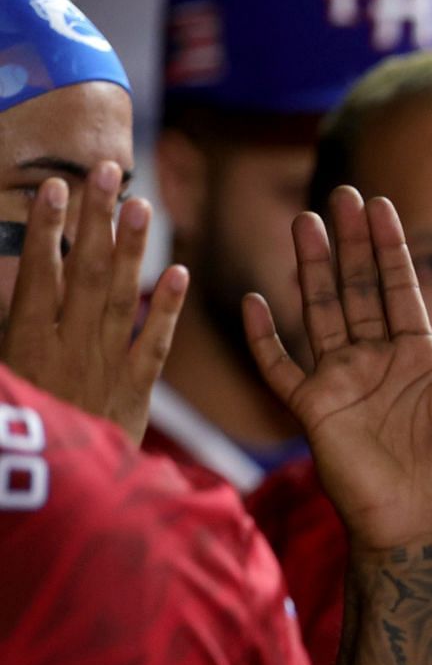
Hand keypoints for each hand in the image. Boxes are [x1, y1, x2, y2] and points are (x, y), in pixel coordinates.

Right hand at [0, 165, 188, 444]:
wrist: (51, 493)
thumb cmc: (21, 427)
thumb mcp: (6, 376)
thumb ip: (11, 331)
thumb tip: (18, 291)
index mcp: (26, 341)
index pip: (39, 273)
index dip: (48, 229)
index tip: (57, 187)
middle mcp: (67, 346)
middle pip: (83, 272)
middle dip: (95, 221)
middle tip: (108, 172)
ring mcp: (104, 367)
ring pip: (119, 298)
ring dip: (131, 250)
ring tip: (142, 206)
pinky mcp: (135, 393)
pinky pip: (154, 345)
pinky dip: (166, 309)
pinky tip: (181, 273)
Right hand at [245, 187, 431, 550]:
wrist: (422, 526)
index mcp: (419, 357)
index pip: (400, 288)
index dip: (389, 247)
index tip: (379, 204)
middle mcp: (376, 361)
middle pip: (358, 288)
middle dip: (349, 243)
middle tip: (339, 194)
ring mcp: (341, 382)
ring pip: (319, 311)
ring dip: (310, 268)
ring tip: (303, 221)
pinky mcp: (313, 409)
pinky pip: (280, 366)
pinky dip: (264, 337)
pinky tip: (255, 301)